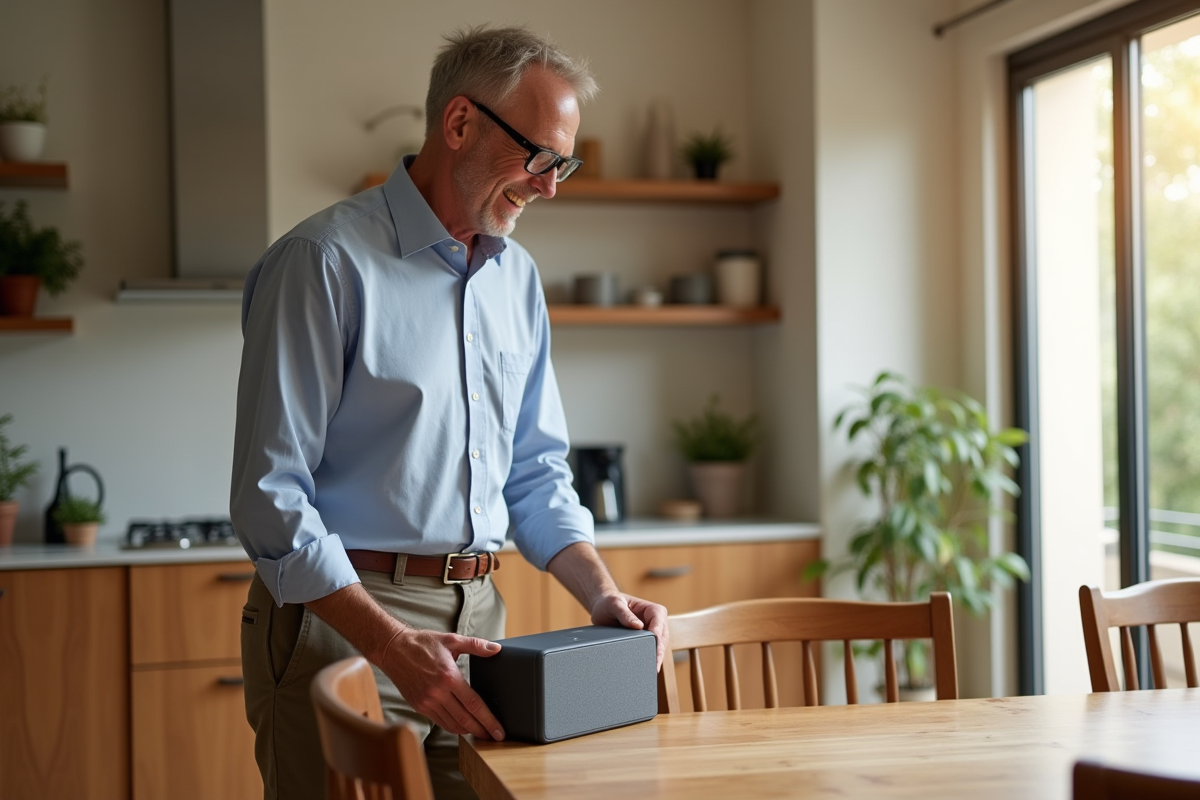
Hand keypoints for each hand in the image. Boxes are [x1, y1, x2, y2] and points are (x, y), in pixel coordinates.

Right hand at [379, 626, 505, 739]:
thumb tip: (496, 649)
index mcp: (449, 677)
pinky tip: (462, 726)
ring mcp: (427, 702)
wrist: (393, 649)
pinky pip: (440, 722)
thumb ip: (476, 645)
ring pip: (452, 724)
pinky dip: (453, 727)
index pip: (474, 705)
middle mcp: (438, 693)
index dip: (489, 720)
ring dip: (468, 731)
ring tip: (481, 733)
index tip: (499, 731)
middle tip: (495, 738)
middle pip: (465, 719)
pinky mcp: (419, 706)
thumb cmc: (423, 643)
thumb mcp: (451, 640)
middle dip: (482, 730)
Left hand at [590, 593, 669, 670]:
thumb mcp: (614, 604)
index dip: (657, 639)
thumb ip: (624, 614)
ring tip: (649, 673)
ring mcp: (652, 633)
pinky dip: (648, 661)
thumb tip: (638, 626)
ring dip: (654, 660)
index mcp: (654, 610)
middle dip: (658, 654)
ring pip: (658, 649)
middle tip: (652, 669)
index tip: (654, 651)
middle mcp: (657, 622)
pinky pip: (650, 652)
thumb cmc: (609, 602)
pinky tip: (645, 670)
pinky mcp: (646, 642)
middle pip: (662, 641)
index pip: (659, 626)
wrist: (602, 608)